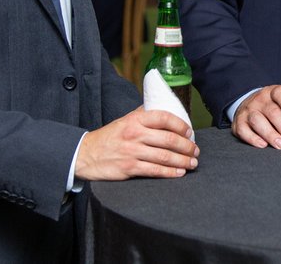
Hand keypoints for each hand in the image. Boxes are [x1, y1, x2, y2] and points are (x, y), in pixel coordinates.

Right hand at [75, 107, 198, 180]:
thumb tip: (165, 107)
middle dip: (187, 146)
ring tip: (192, 163)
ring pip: (165, 156)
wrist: (85, 154)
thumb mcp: (125, 120)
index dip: (181, 125)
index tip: (190, 132)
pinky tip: (179, 173)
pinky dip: (170, 172)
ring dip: (183, 161)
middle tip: (195, 151)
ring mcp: (132, 151)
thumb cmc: (109, 137)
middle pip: (169, 139)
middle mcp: (135, 133)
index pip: (164, 117)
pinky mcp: (129, 167)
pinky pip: (155, 170)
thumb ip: (144, 114)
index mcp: (135, 119)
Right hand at [232, 85, 280, 149]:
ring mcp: (248, 111)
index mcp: (273, 92)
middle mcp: (260, 100)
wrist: (248, 105)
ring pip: (258, 121)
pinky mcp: (239, 123)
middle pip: (272, 112)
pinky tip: (263, 145)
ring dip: (271, 135)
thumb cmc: (273, 106)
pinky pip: (244, 131)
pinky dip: (253, 139)